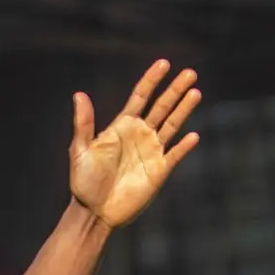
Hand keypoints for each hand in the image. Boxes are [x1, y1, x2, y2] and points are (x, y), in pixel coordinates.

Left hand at [68, 60, 203, 227]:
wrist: (94, 211)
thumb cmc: (84, 181)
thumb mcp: (80, 150)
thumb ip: (84, 123)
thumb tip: (79, 94)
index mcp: (122, 126)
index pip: (141, 96)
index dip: (152, 79)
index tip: (164, 63)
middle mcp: (140, 134)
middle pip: (162, 106)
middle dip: (175, 89)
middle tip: (190, 72)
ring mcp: (151, 151)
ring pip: (172, 125)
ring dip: (184, 109)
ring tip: (195, 92)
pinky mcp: (159, 171)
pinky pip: (175, 155)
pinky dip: (184, 146)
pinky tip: (193, 136)